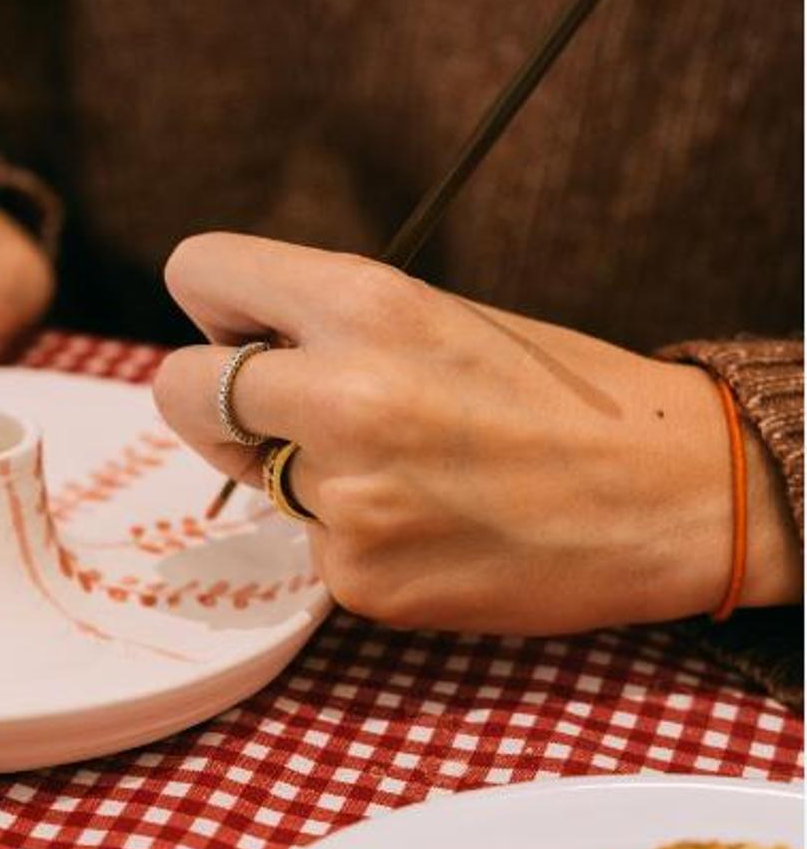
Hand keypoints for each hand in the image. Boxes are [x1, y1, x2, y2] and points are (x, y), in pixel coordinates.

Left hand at [153, 235, 800, 633]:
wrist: (668, 495)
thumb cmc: (558, 393)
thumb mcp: (436, 314)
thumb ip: (323, 321)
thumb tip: (224, 339)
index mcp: (364, 301)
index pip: (198, 270)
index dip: (217, 302)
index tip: (244, 326)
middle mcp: (340, 394)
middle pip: (181, 387)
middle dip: (225, 397)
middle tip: (297, 409)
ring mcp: (346, 497)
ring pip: (250, 473)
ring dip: (300, 471)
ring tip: (406, 471)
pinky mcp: (360, 578)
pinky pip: (311, 545)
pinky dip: (354, 538)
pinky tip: (431, 526)